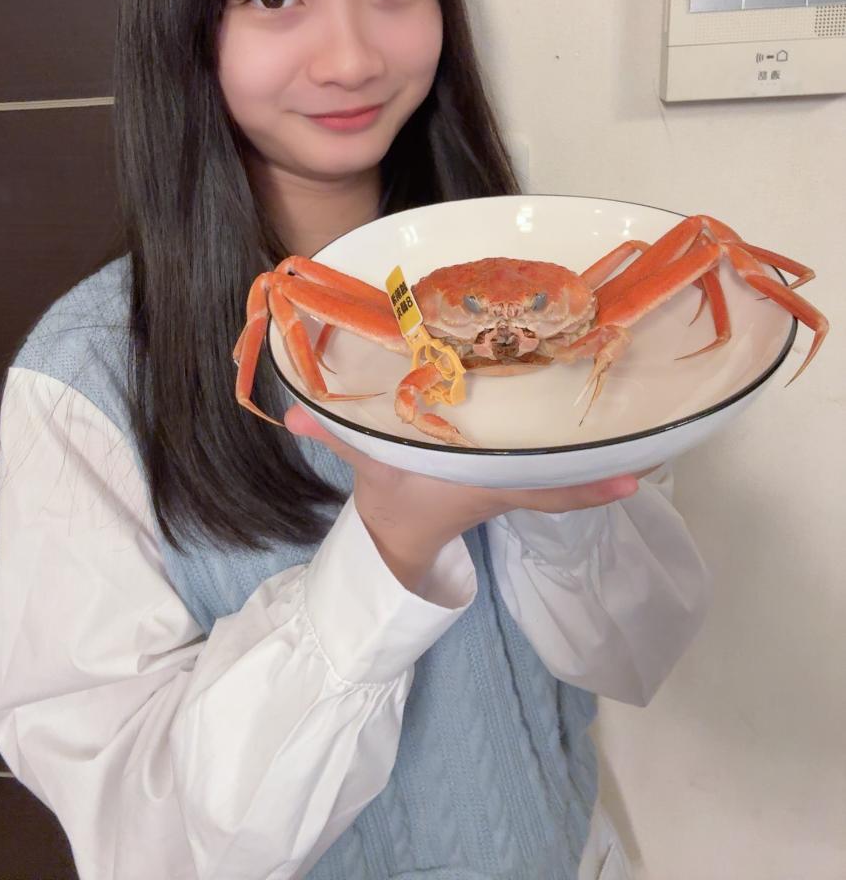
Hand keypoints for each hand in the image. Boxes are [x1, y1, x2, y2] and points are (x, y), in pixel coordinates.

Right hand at [285, 406, 642, 592]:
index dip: (580, 488)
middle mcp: (504, 479)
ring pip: (563, 467)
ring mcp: (513, 480)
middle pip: (565, 470)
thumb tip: (292, 411)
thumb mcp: (368, 461)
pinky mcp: (514, 477)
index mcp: (476, 480)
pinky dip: (583, 466)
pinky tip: (618, 447)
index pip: (535, 486)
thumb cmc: (394, 494)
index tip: (629, 482)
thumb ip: (333, 433)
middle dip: (603, 453)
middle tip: (647, 419)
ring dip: (597, 452)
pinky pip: (554, 469)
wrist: (399, 531)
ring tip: (642, 408)